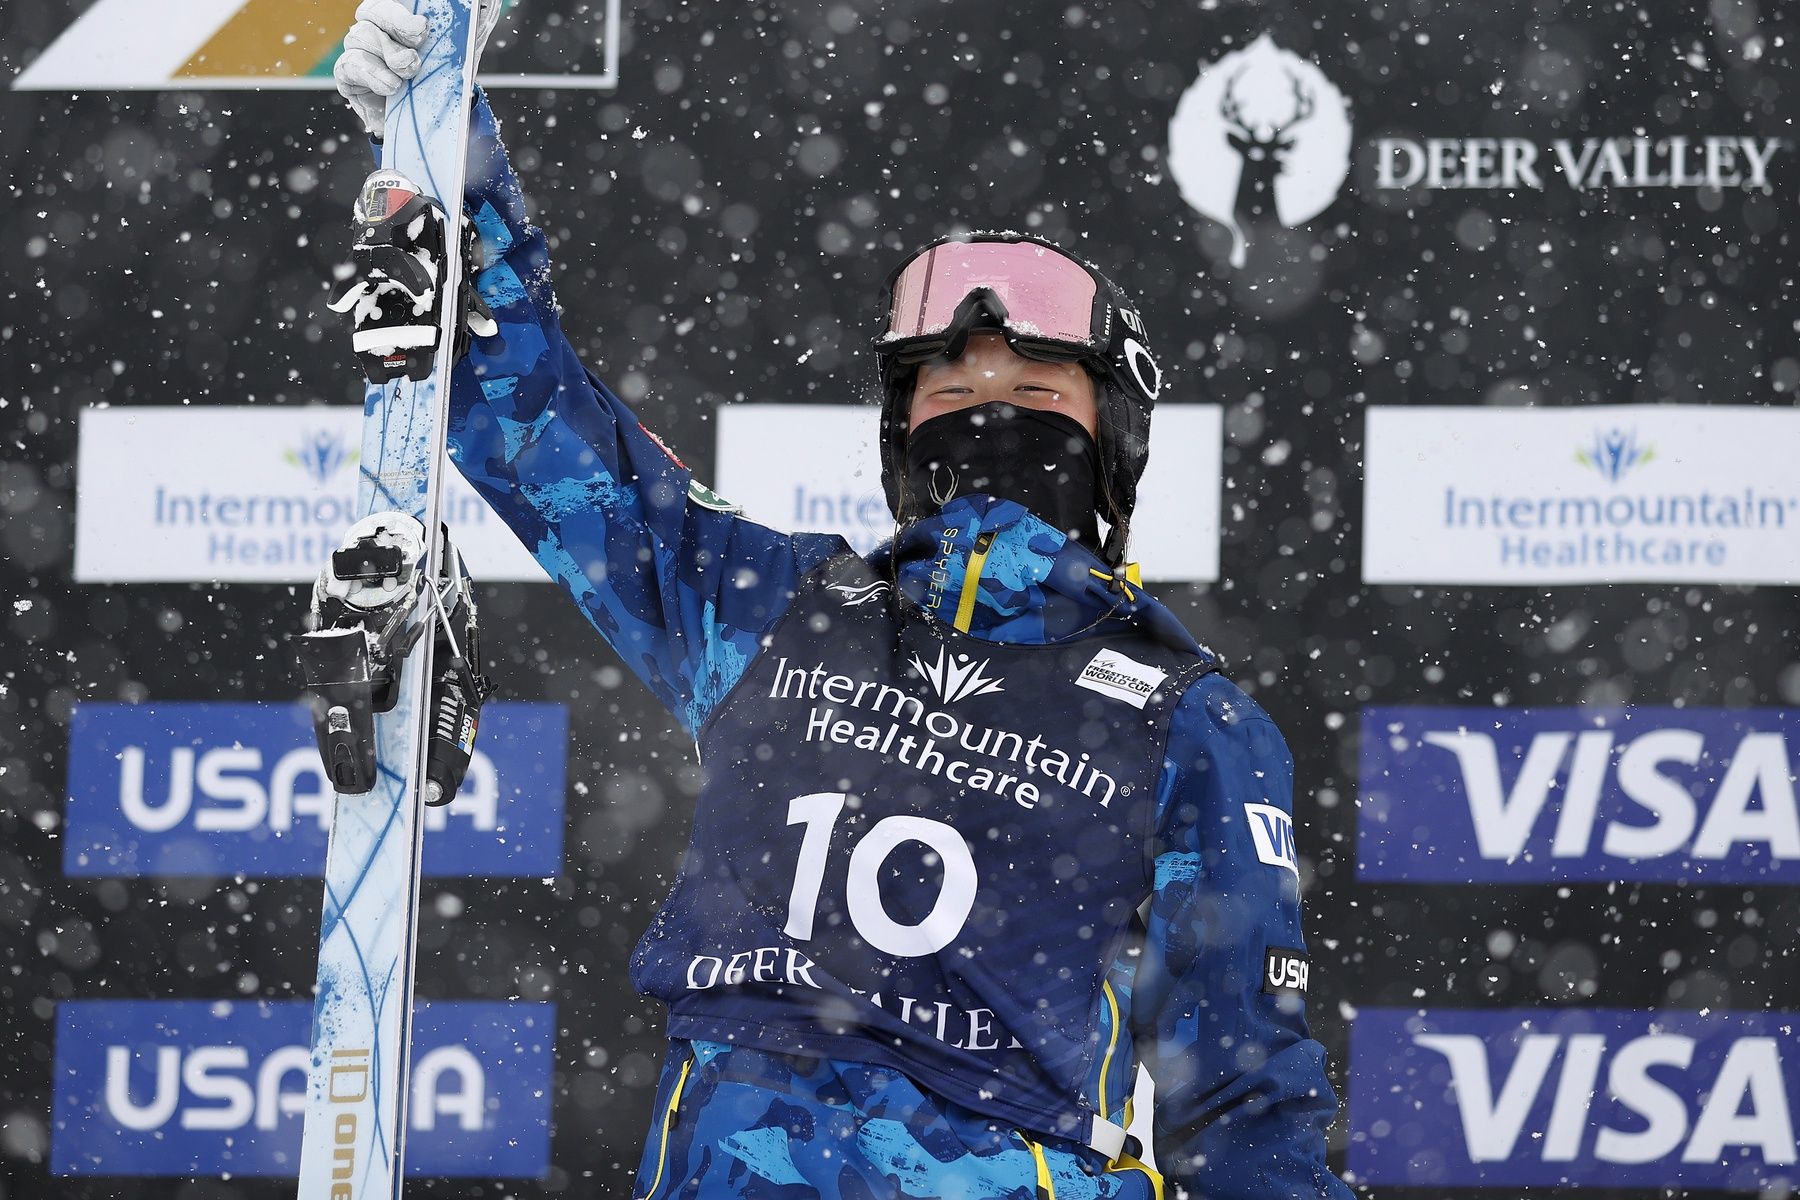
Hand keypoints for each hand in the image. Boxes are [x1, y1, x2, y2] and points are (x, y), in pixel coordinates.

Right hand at [334, 0, 505, 137]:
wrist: (427, 120)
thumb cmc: (439, 80)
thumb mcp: (457, 54)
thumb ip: (465, 31)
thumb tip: (482, 8)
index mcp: (398, 17)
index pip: (389, 1)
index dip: (401, 11)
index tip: (423, 28)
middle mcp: (375, 29)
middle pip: (372, 13)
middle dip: (395, 27)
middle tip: (416, 52)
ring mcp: (359, 50)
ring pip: (360, 37)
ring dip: (387, 56)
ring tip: (407, 75)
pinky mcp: (349, 76)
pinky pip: (349, 66)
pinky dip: (370, 74)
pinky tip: (390, 86)